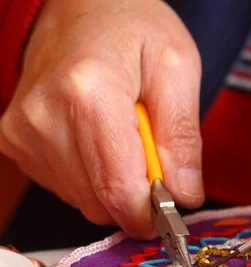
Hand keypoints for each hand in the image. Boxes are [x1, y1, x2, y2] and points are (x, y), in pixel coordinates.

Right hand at [0, 0, 203, 237]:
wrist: (81, 6)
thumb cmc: (133, 28)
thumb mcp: (178, 68)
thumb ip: (183, 137)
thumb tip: (184, 196)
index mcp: (88, 93)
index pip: (118, 189)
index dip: (151, 213)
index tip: (173, 211)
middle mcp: (44, 117)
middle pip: (100, 202)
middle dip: (138, 196)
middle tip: (155, 158)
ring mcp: (24, 132)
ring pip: (84, 200)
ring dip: (116, 185)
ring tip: (127, 139)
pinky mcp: (16, 142)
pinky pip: (68, 188)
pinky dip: (94, 178)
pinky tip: (102, 141)